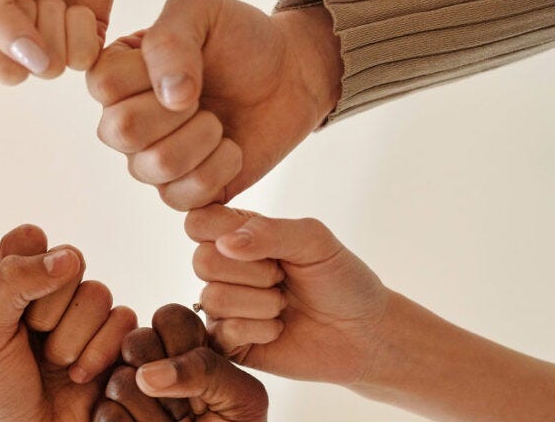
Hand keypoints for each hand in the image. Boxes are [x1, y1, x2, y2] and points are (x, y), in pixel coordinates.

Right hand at [0, 0, 102, 83]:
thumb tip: (32, 63)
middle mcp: (8, 43)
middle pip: (11, 75)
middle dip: (23, 25)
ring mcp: (47, 45)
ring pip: (49, 69)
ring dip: (52, 22)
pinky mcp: (83, 42)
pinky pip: (83, 60)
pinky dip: (82, 27)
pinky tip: (75, 4)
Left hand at [0, 225, 137, 420]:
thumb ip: (12, 282)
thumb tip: (67, 256)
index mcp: (10, 287)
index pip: (29, 240)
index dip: (26, 268)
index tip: (12, 307)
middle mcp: (49, 297)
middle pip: (69, 262)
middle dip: (49, 310)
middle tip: (33, 345)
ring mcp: (84, 320)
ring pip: (98, 292)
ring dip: (74, 336)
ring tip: (56, 367)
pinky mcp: (116, 343)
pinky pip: (123, 319)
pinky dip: (100, 351)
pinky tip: (81, 377)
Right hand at [87, 0, 342, 205]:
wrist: (290, 75)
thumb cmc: (240, 38)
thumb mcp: (200, 10)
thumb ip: (169, 39)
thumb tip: (169, 98)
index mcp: (116, 74)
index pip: (104, 85)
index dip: (150, 74)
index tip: (187, 60)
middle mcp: (123, 120)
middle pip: (120, 131)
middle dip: (176, 111)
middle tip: (203, 97)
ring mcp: (148, 161)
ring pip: (153, 167)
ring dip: (202, 139)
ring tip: (218, 122)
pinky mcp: (180, 192)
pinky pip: (180, 199)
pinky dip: (218, 170)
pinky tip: (231, 149)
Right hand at [97, 304, 267, 421]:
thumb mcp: (242, 397)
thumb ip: (207, 369)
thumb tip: (147, 375)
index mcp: (185, 346)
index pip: (170, 317)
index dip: (183, 344)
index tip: (204, 379)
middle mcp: (150, 360)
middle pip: (137, 342)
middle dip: (168, 383)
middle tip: (189, 411)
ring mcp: (124, 387)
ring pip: (122, 382)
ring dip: (155, 416)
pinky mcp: (107, 416)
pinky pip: (108, 414)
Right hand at [185, 205, 388, 384]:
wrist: (365, 333)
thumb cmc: (341, 280)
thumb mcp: (314, 240)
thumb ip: (269, 231)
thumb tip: (225, 244)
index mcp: (237, 236)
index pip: (199, 221)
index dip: (225, 232)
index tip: (266, 245)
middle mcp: (223, 269)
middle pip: (202, 261)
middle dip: (255, 272)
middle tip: (282, 278)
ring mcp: (222, 308)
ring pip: (214, 298)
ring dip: (262, 304)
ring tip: (283, 305)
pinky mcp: (227, 344)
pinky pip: (224, 332)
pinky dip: (260, 329)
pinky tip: (278, 329)